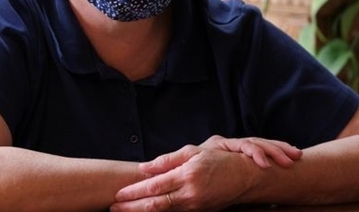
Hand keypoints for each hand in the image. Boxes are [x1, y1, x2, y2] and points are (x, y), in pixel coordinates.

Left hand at [110, 137, 300, 211]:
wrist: (245, 178)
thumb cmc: (219, 161)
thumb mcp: (193, 152)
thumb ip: (167, 160)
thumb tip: (144, 168)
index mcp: (187, 176)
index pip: (154, 187)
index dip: (134, 192)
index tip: (118, 195)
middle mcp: (190, 194)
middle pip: (155, 205)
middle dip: (131, 208)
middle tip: (113, 208)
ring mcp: (194, 206)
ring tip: (124, 211)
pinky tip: (145, 211)